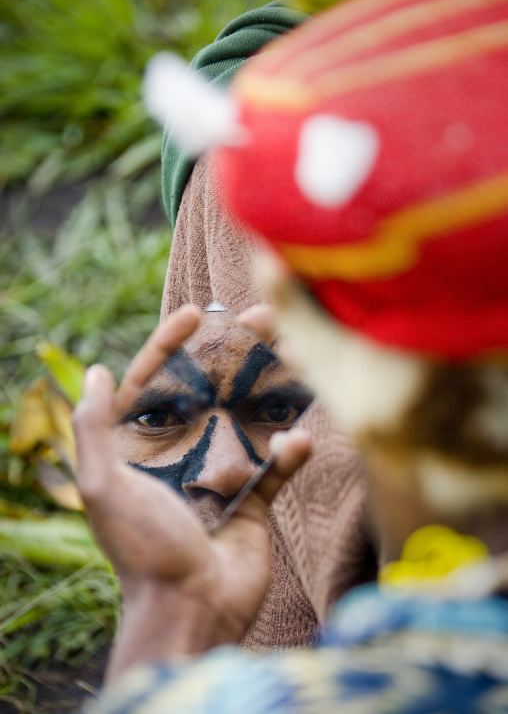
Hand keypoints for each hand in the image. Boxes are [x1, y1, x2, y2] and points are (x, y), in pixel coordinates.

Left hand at [73, 305, 310, 679]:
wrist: (190, 610)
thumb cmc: (142, 548)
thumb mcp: (104, 485)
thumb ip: (94, 427)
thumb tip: (95, 371)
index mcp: (144, 447)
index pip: (155, 382)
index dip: (172, 344)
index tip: (195, 313)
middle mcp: (184, 453)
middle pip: (212, 390)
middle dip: (236, 353)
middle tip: (264, 318)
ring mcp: (223, 474)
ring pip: (251, 418)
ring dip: (272, 387)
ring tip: (297, 352)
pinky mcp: (255, 499)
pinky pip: (277, 467)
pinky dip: (289, 454)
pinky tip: (300, 440)